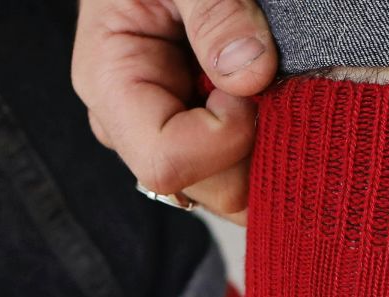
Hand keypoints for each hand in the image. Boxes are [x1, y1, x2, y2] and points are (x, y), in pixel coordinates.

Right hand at [72, 0, 277, 224]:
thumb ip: (214, 11)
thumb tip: (251, 74)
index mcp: (111, 83)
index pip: (166, 161)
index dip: (223, 136)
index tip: (254, 81)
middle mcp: (131, 122)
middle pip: (203, 187)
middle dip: (254, 147)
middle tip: (276, 81)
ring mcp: (163, 129)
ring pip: (226, 187)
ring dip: (267, 146)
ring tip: (276, 84)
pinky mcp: (192, 128)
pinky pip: (237, 165)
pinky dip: (269, 141)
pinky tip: (275, 98)